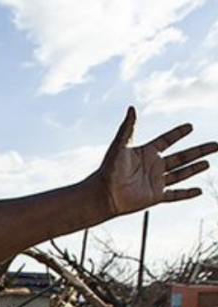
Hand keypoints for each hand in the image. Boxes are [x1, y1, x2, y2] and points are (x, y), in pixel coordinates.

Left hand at [98, 107, 216, 216]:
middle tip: (216, 145)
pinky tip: (198, 191)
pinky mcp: (155, 197)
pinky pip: (174, 195)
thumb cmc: (108, 170)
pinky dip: (186, 194)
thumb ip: (128, 128)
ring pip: (181, 174)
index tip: (190, 126)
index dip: (178, 133)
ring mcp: (155, 182)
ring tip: (209, 162)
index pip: (166, 140)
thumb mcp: (120, 146)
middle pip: (181, 157)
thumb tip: (131, 107)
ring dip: (195, 168)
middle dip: (199, 151)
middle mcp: (153, 166)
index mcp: (146, 153)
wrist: (103, 195)